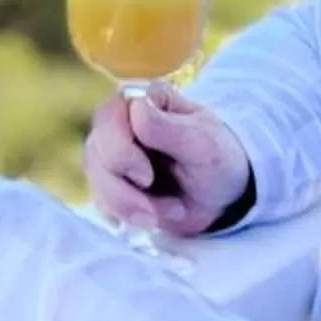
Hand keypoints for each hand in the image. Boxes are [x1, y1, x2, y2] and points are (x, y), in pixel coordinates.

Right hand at [84, 83, 250, 237]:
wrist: (224, 199)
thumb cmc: (217, 160)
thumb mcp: (203, 144)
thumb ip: (168, 127)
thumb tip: (135, 106)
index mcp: (145, 102)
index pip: (110, 116)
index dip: (120, 150)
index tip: (148, 177)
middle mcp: (121, 123)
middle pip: (96, 151)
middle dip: (123, 189)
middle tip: (160, 206)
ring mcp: (112, 153)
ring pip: (97, 180)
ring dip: (132, 206)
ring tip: (171, 211)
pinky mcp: (110, 182)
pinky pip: (102, 201)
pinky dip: (129, 215)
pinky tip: (155, 217)